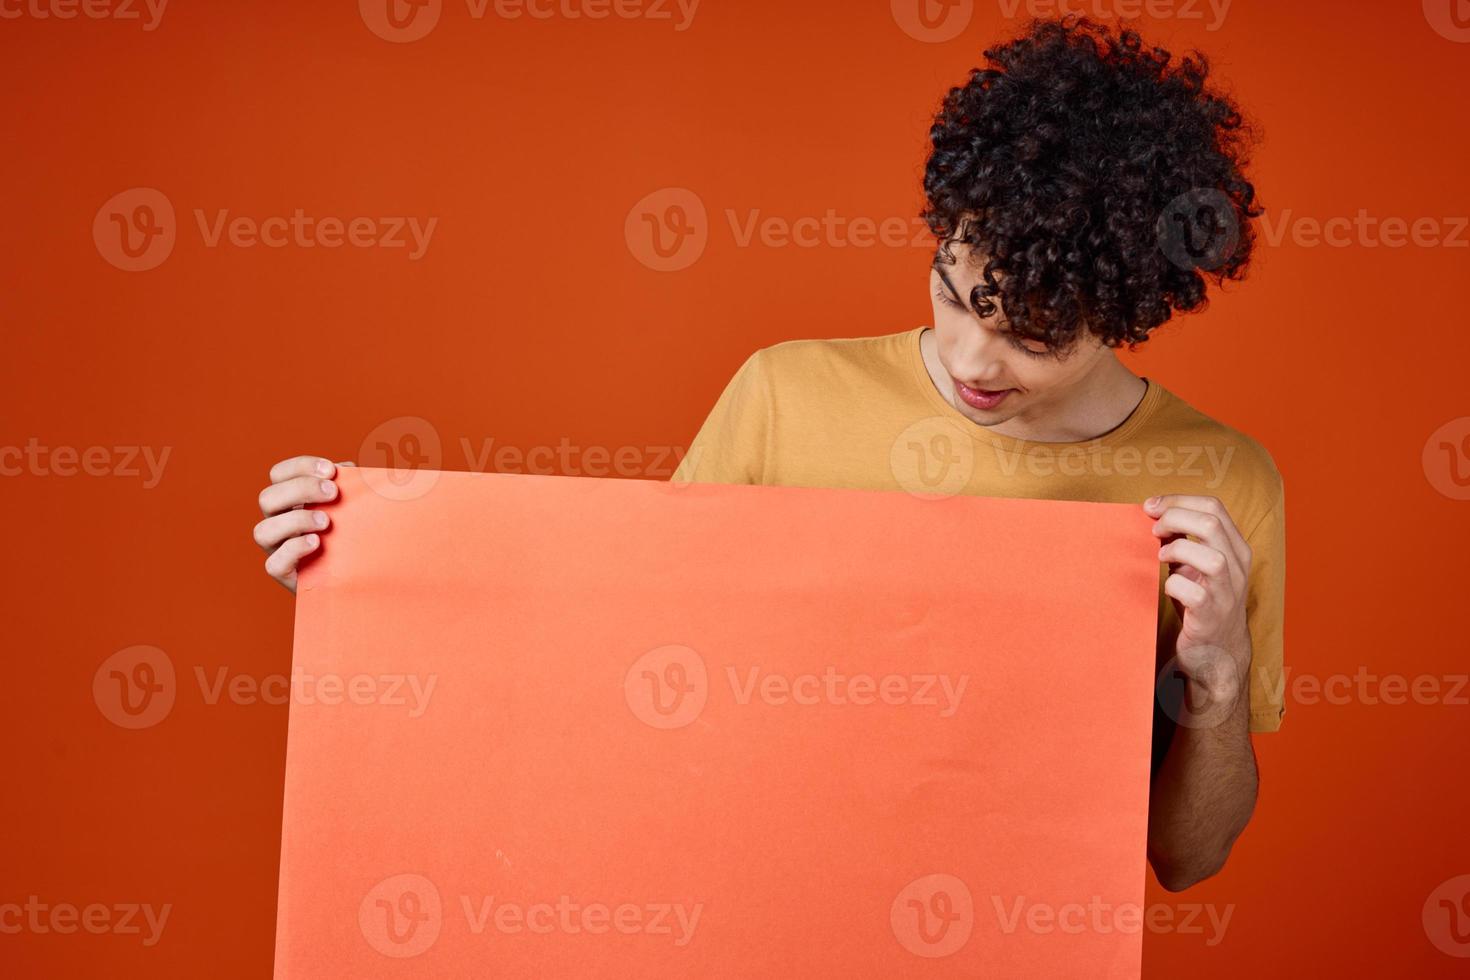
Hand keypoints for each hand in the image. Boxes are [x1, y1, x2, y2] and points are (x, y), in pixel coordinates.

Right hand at [254, 455, 350, 593]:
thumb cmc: (352, 532)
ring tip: (326, 522)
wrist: (358, 574)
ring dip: (295, 520)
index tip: (331, 470)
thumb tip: (347, 469)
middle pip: (267, 498)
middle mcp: (277, 522)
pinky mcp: (285, 574)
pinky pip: (274, 564)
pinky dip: (294, 550)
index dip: (300, 467)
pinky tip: (317, 542)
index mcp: (289, 500)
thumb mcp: (351, 505)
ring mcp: (277, 549)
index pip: (279, 474)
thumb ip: (348, 485)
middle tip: (333, 493)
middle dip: (300, 490)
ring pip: (262, 531)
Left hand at [1144, 494, 1252, 716]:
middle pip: (1211, 523)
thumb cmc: (1201, 602)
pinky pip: (1194, 593)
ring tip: (1160, 556)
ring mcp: (1228, 592)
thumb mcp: (1195, 565)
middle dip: (1174, 517)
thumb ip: (1183, 541)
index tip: (1151, 506)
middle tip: (1152, 528)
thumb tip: (1154, 514)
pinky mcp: (1212, 616)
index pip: (1214, 506)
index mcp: (1235, 547)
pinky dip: (1174, 584)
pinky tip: (1166, 586)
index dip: (1178, 500)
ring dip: (1178, 550)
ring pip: (1211, 556)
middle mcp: (1238, 567)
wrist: (1216, 650)